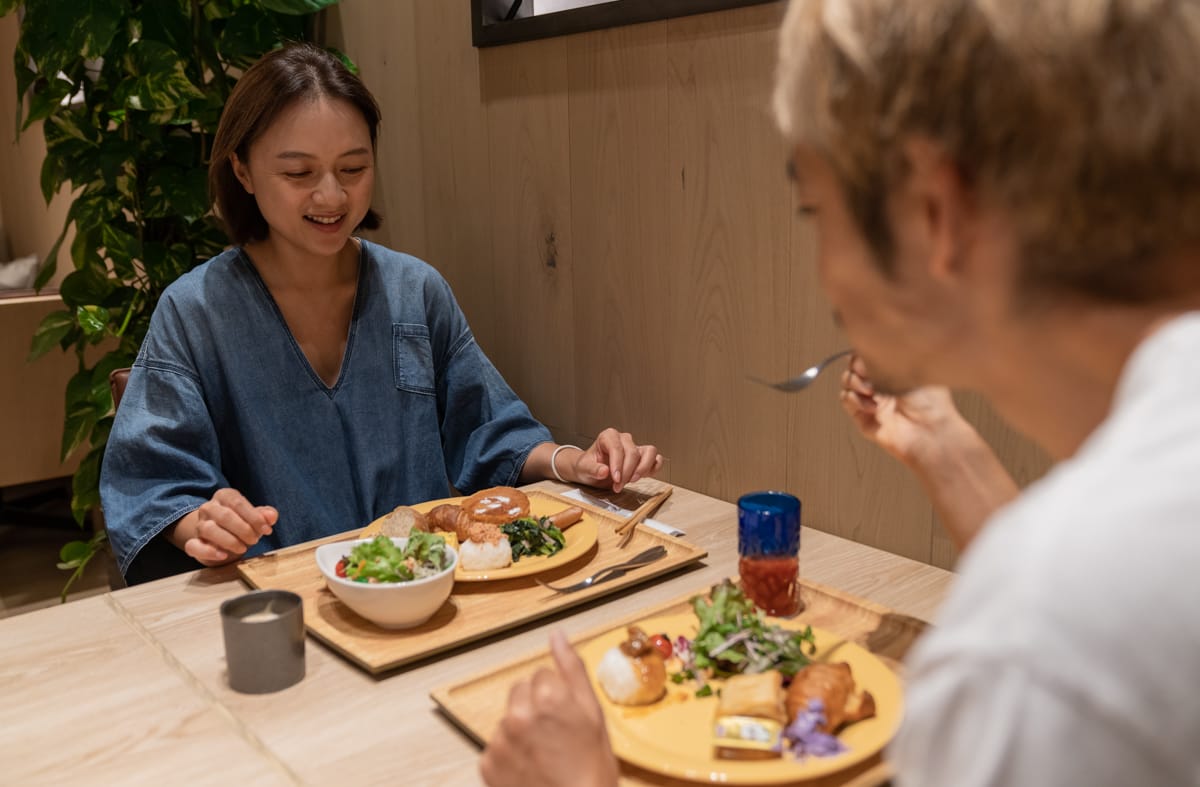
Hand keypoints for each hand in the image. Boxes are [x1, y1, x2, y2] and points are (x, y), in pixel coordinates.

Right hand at [173, 488, 277, 564]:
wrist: (220, 540)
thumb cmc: (241, 524)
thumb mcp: (254, 517)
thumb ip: (264, 515)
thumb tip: (271, 516)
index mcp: (225, 496)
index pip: (238, 503)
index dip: (255, 518)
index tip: (267, 530)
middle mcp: (209, 508)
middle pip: (225, 516)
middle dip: (244, 529)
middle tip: (255, 540)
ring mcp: (199, 525)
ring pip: (209, 529)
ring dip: (229, 540)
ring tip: (242, 548)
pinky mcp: (193, 543)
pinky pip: (194, 546)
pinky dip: (209, 551)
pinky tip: (223, 555)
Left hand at [480, 630, 618, 786]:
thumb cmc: (591, 771)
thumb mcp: (593, 715)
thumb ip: (572, 670)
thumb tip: (558, 635)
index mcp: (548, 696)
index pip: (542, 675)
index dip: (557, 695)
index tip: (566, 716)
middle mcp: (518, 713)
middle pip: (521, 692)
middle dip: (535, 706)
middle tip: (555, 735)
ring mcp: (500, 740)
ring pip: (508, 718)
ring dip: (521, 729)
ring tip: (543, 755)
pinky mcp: (487, 763)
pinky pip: (496, 745)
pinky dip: (509, 754)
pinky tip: (529, 768)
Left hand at [571, 428, 662, 492]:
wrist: (591, 471)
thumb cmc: (587, 466)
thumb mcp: (583, 468)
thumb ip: (592, 469)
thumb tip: (604, 471)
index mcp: (608, 437)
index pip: (617, 448)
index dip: (618, 464)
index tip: (616, 478)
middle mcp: (623, 439)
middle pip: (633, 453)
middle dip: (627, 472)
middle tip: (618, 486)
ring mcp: (635, 448)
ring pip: (650, 452)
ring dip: (643, 468)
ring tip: (632, 480)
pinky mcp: (643, 458)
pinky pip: (656, 459)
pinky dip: (653, 468)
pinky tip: (643, 477)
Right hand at [840, 355, 963, 466]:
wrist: (930, 431)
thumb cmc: (931, 401)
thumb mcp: (913, 370)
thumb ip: (889, 359)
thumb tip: (866, 352)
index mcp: (894, 370)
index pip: (869, 355)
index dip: (865, 352)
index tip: (870, 354)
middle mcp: (881, 384)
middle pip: (854, 366)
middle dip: (857, 366)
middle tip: (868, 372)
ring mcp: (871, 399)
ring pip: (847, 381)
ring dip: (855, 382)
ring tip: (872, 390)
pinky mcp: (862, 416)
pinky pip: (846, 400)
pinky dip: (855, 399)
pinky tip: (874, 406)